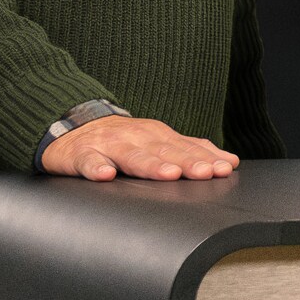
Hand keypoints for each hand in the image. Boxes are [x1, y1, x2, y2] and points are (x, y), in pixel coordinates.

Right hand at [40, 116, 239, 181]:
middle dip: (186, 162)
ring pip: (131, 156)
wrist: (70, 124)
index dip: (205, 157)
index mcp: (155, 135)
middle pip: (163, 151)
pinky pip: (88, 161)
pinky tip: (105, 176)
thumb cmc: (120, 139)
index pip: (184, 147)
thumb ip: (189, 150)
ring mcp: (107, 145)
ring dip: (150, 164)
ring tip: (168, 174)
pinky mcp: (80, 154)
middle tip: (206, 173)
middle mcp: (135, 137)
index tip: (224, 168)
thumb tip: (228, 161)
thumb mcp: (156, 141)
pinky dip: (96, 167)